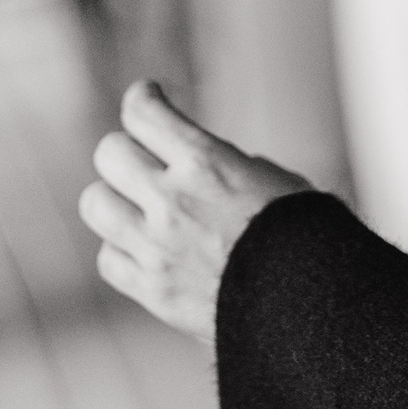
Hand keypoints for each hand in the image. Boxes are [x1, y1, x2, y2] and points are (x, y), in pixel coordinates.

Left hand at [80, 80, 311, 342]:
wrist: (311, 310)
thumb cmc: (307, 240)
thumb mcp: (277, 181)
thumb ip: (230, 164)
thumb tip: (205, 162)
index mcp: (206, 162)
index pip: (141, 112)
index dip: (143, 98)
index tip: (150, 98)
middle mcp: (172, 201)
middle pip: (109, 153)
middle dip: (128, 151)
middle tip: (148, 162)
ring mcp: (157, 248)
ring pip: (96, 203)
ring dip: (115, 200)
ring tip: (138, 207)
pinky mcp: (153, 291)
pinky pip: (108, 259)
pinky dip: (122, 252)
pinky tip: (146, 250)